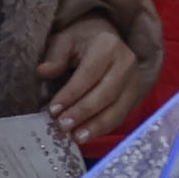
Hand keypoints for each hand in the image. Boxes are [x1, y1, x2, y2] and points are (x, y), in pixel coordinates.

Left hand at [41, 0, 160, 140]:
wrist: (108, 41)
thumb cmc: (82, 41)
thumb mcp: (65, 40)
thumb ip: (55, 55)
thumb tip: (43, 71)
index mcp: (108, 45)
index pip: (89, 73)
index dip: (71, 93)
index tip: (53, 109)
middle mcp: (126, 63)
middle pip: (106, 93)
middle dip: (83, 112)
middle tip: (62, 126)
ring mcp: (134, 81)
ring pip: (116, 108)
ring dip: (95, 126)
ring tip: (75, 137)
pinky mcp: (134, 96)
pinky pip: (120, 116)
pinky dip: (102, 129)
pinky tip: (85, 136)